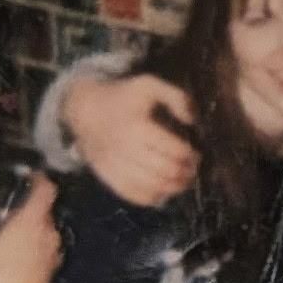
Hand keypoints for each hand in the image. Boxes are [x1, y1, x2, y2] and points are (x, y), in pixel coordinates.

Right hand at [0, 173, 59, 282]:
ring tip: (13, 225)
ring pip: (47, 228)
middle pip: (46, 208)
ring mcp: (54, 251)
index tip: (30, 175)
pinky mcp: (53, 267)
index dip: (41, 179)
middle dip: (32, 204)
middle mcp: (48, 233)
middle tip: (12, 201)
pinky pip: (47, 246)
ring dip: (34, 225)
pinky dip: (37, 242)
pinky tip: (19, 250)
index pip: (47, 190)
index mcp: (31, 222)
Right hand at [65, 74, 199, 207]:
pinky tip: (164, 192)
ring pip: (152, 186)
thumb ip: (176, 97)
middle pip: (165, 170)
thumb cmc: (123, 97)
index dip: (190, 156)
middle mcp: (126, 149)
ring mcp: (115, 166)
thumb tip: (192, 120)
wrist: (86, 109)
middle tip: (193, 170)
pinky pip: (134, 195)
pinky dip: (153, 198)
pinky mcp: (108, 177)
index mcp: (138, 127)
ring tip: (184, 182)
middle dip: (185, 174)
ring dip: (174, 188)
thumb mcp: (149, 85)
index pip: (173, 150)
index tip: (197, 155)